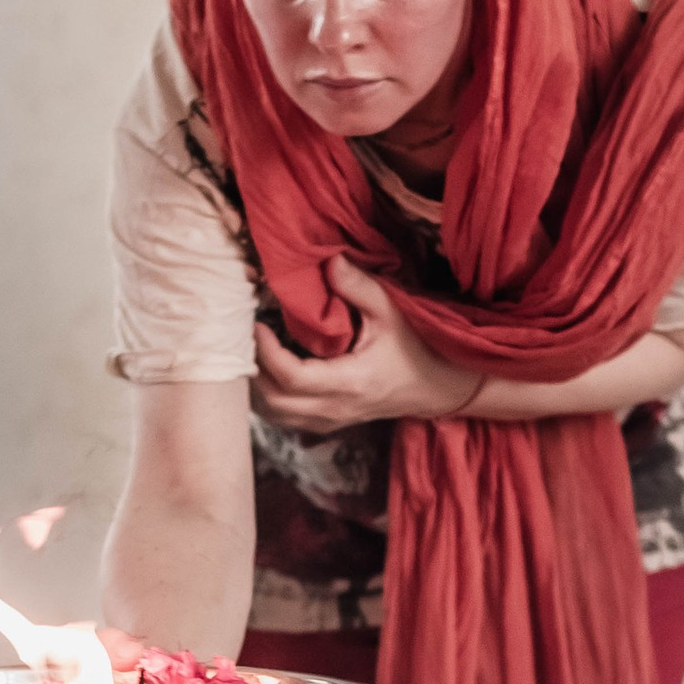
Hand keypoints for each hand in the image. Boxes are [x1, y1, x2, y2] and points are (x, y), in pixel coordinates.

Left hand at [255, 256, 478, 432]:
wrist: (438, 388)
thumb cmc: (418, 348)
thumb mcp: (392, 311)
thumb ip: (358, 286)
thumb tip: (328, 260)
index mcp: (349, 382)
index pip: (291, 377)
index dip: (266, 352)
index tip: (256, 325)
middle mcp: (335, 408)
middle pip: (273, 401)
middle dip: (252, 370)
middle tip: (244, 336)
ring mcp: (330, 420)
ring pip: (275, 415)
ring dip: (257, 386)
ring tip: (252, 352)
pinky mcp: (328, 423)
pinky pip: (285, 418)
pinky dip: (269, 397)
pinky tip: (267, 370)